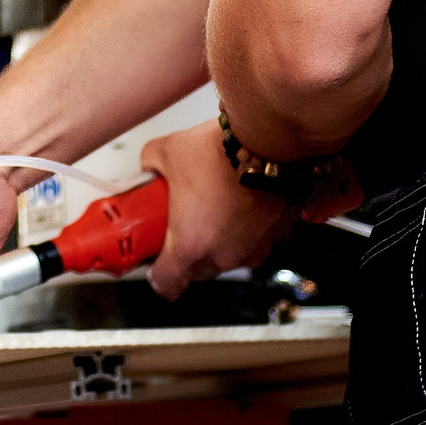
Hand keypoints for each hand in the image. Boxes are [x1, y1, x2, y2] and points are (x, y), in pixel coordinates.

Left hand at [137, 122, 297, 298]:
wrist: (267, 140)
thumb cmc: (221, 151)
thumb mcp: (165, 152)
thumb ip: (149, 168)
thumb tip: (148, 172)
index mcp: (191, 245)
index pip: (167, 284)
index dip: (157, 273)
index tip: (155, 261)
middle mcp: (224, 254)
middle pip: (197, 270)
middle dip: (188, 252)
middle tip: (182, 224)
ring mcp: (253, 248)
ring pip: (228, 256)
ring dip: (219, 240)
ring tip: (213, 208)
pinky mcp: (276, 235)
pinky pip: (254, 241)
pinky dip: (245, 228)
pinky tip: (238, 203)